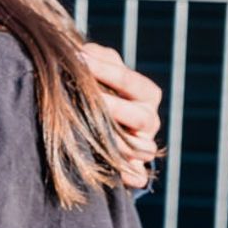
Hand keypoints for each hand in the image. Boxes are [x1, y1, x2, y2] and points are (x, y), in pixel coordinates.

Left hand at [81, 42, 162, 188]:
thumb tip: (82, 52)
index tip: (78, 59)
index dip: (105, 70)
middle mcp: (150, 120)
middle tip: (85, 98)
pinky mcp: (137, 171)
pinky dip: (129, 176)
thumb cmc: (103, 91)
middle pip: (141, 117)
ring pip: (142, 148)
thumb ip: (98, 59)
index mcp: (146, 94)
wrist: (106, 130)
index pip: (130, 81)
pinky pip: (137, 176)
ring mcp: (145, 147)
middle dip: (112, 108)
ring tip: (90, 134)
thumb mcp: (104, 72)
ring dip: (117, 142)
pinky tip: (117, 174)